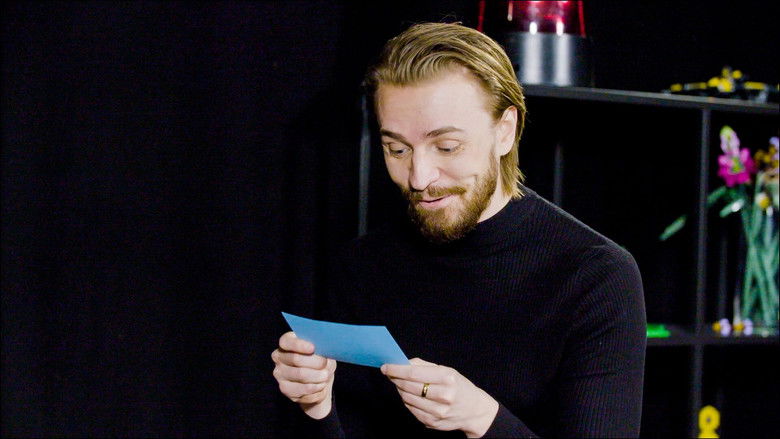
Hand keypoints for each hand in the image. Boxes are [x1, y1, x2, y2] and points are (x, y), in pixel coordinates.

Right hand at [271, 331, 336, 418]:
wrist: (320, 382)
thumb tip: (323, 352)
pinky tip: (320, 386)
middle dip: (315, 363)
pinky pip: (302, 389)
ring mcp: (279, 373)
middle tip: (326, 366)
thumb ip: (321, 349)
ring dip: (317, 377)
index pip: (286, 341)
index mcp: (287, 342)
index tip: (313, 348)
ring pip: (300, 374)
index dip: (299, 345)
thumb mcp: (324, 352)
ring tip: (325, 376)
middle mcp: (279, 357)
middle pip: (295, 359)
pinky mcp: (284, 388)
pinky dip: (315, 388)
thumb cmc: (321, 361)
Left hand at [381, 358, 498, 437]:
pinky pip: (411, 409)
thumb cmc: (459, 387)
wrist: (475, 411)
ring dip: (400, 389)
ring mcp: (437, 411)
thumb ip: (424, 365)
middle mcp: (443, 396)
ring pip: (407, 398)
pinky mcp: (432, 422)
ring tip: (400, 383)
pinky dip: (407, 401)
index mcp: (447, 378)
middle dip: (396, 378)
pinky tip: (409, 395)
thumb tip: (403, 362)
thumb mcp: (447, 370)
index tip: (386, 366)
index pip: (414, 373)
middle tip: (390, 373)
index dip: (396, 369)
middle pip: (408, 386)